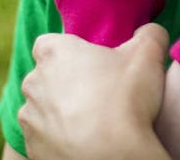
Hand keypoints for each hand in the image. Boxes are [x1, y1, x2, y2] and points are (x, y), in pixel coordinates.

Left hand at [19, 24, 172, 159]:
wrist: (112, 156)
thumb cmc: (126, 100)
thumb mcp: (149, 54)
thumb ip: (148, 34)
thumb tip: (149, 32)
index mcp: (55, 54)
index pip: (49, 44)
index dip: (69, 51)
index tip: (90, 62)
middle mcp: (33, 84)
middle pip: (46, 76)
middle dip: (65, 83)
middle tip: (98, 91)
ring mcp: (30, 119)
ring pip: (43, 109)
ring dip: (61, 112)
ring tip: (94, 121)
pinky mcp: (32, 148)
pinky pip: (45, 138)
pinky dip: (60, 139)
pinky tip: (86, 141)